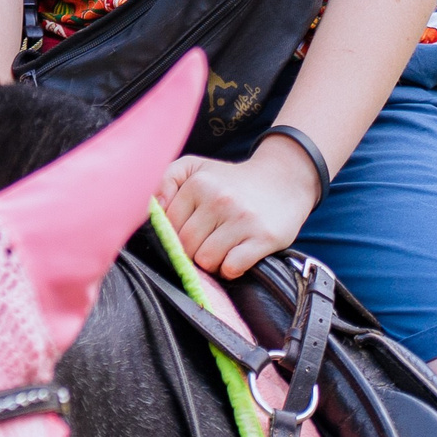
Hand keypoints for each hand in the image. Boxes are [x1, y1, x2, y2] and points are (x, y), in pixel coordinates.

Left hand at [157, 137, 324, 280]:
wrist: (283, 180)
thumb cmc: (231, 180)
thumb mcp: (196, 167)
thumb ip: (166, 179)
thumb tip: (153, 207)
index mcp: (198, 183)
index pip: (169, 225)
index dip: (175, 234)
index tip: (188, 232)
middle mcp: (219, 200)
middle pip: (186, 245)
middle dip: (192, 251)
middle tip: (206, 242)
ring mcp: (242, 220)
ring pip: (207, 260)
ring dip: (211, 262)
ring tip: (221, 249)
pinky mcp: (263, 238)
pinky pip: (232, 267)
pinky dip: (230, 269)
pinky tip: (235, 256)